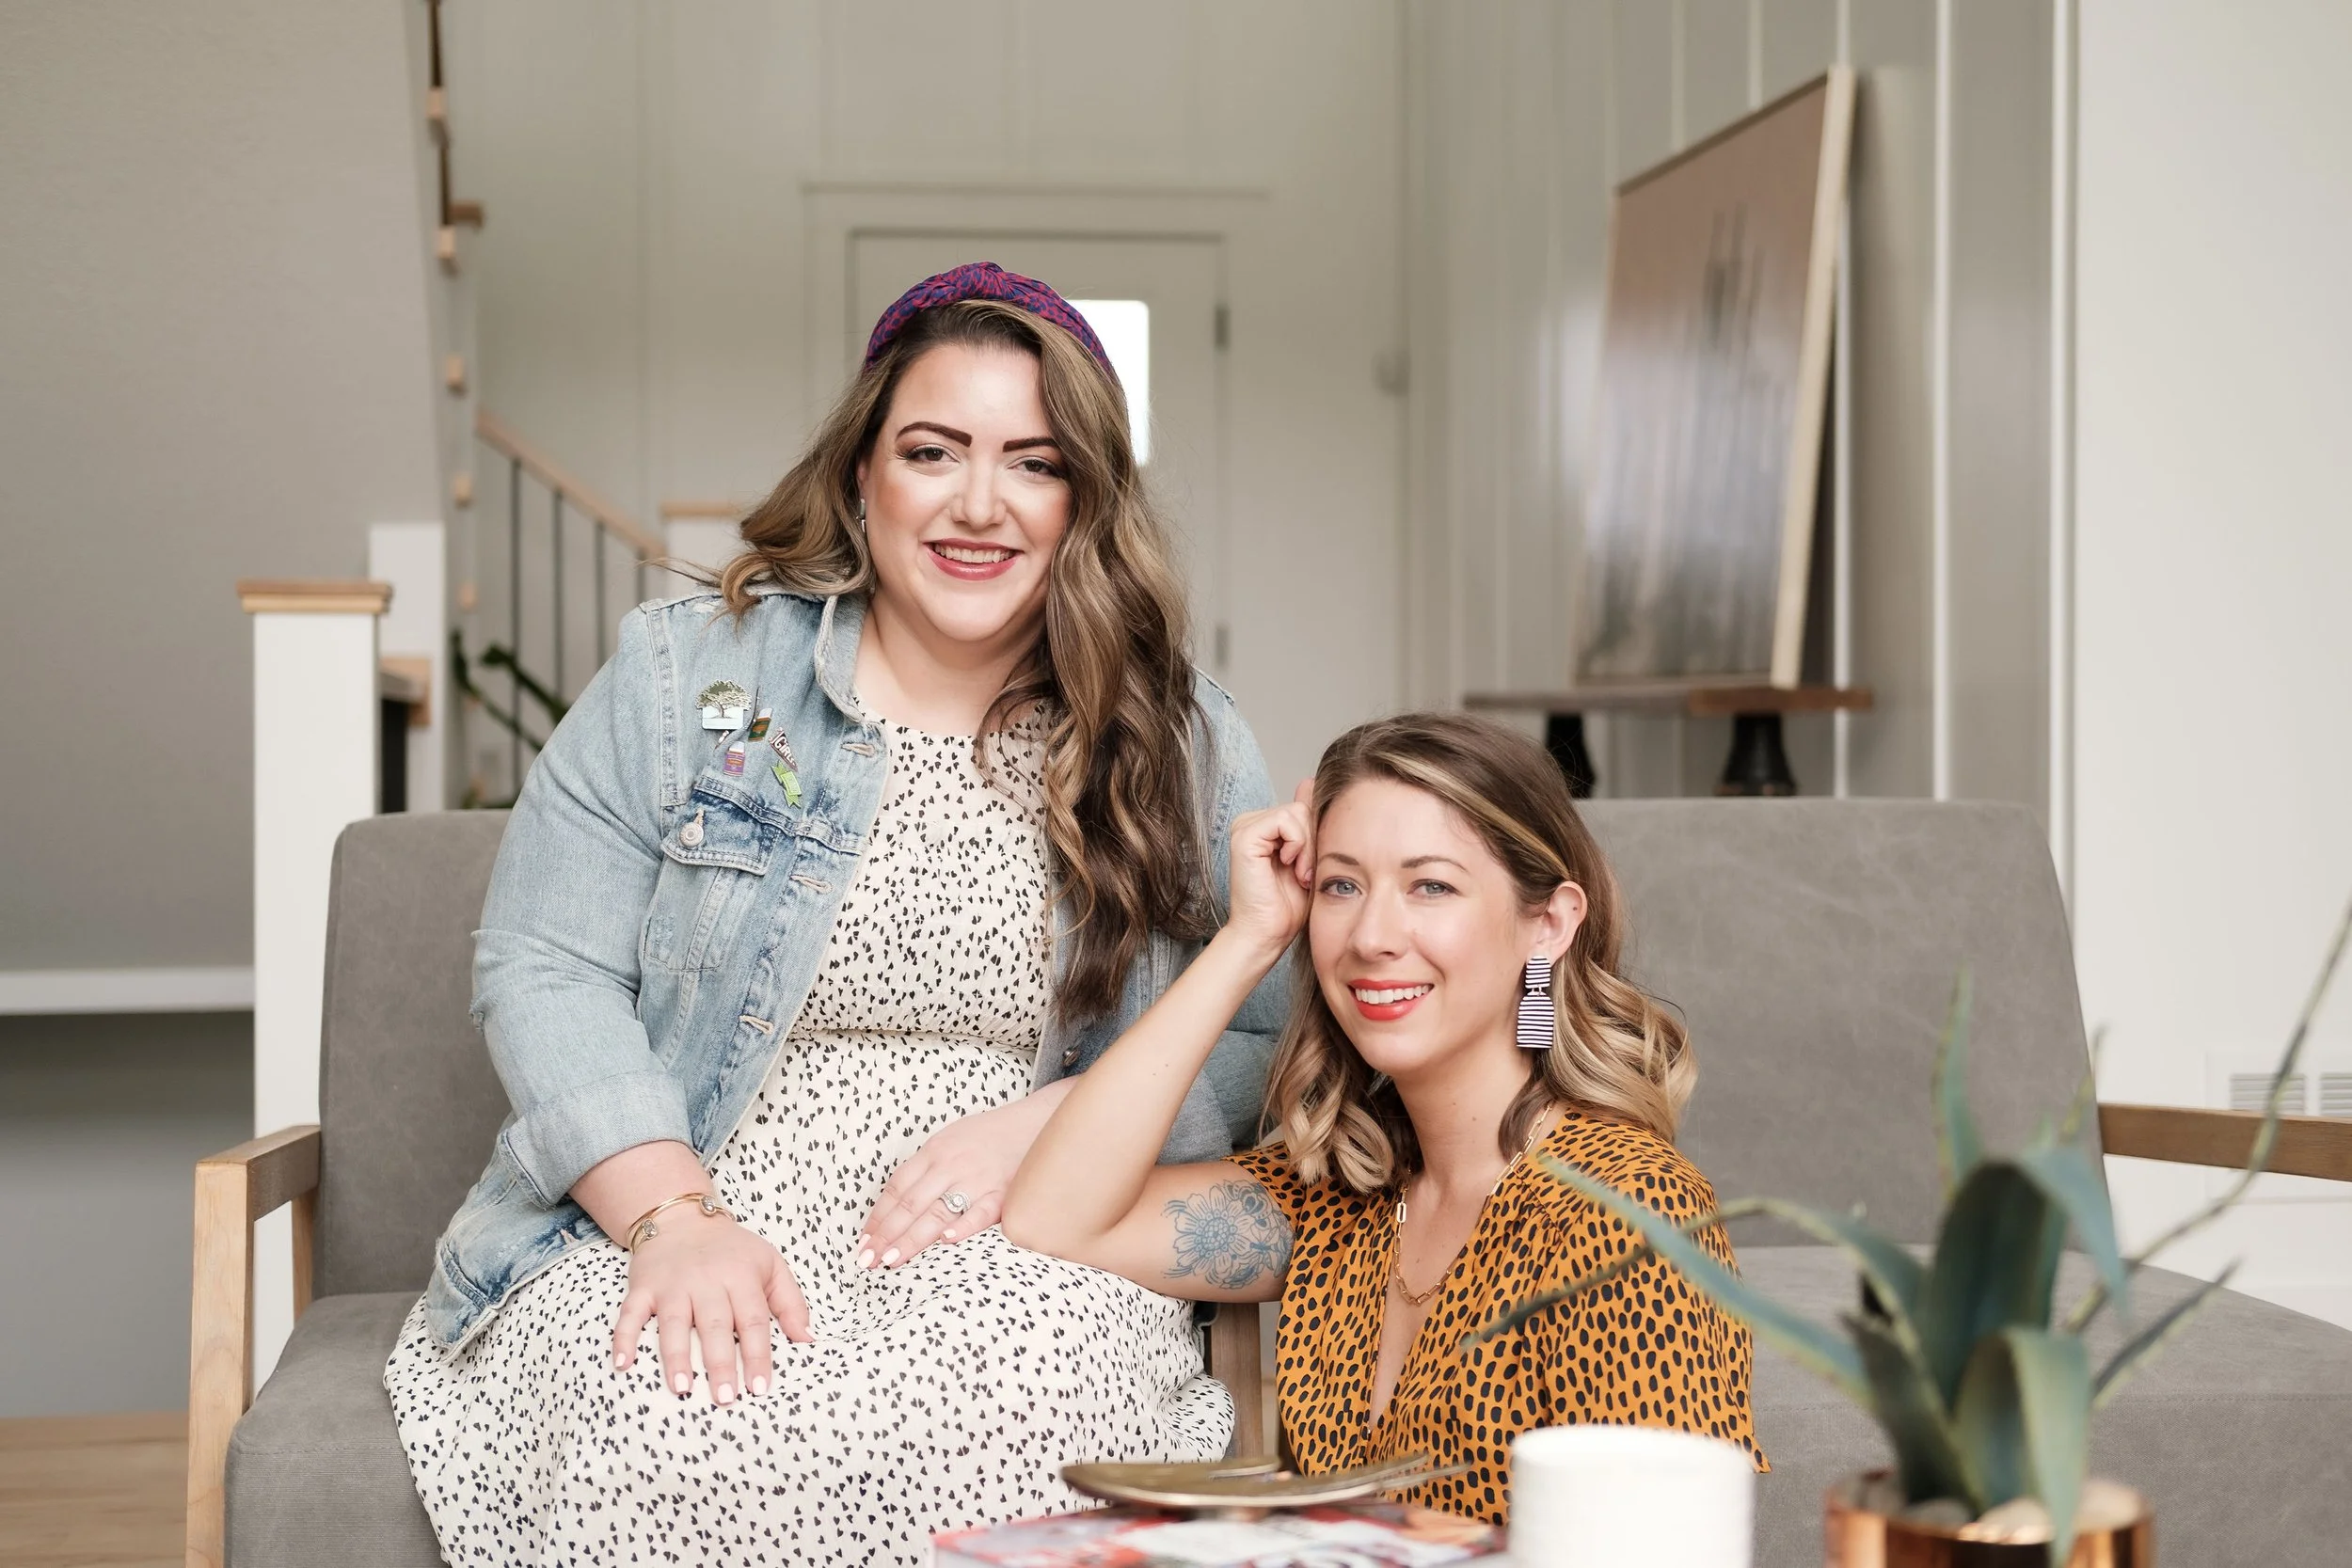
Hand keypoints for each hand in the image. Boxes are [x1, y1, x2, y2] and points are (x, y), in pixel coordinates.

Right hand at [612, 1207, 810, 1404]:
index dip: (758, 1355)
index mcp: (740, 1276)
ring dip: (676, 1356)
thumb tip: (807, 1340)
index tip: (761, 1388)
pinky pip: (630, 1314)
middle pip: (715, 1325)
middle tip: (725, 1398)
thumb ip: (791, 1302)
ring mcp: (672, 1284)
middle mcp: (706, 1280)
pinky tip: (623, 1364)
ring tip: (682, 1387)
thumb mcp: (770, 1265)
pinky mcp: (643, 1287)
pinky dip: (624, 1338)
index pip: (753, 1320)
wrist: (683, 1218)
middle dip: (721, 1362)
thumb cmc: (733, 1251)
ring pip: (674, 1323)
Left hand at [854, 1089, 1060, 1269]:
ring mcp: (977, 1180)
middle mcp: (951, 1165)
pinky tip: (945, 1241)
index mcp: (934, 1152)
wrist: (1034, 1123)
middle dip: (886, 1235)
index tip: (864, 1241)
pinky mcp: (1004, 1193)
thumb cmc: (988, 1136)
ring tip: (891, 1259)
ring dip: (911, 1238)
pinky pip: (981, 1213)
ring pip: (937, 1212)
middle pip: (911, 1204)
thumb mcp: (949, 1140)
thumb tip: (897, 1200)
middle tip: (867, 1260)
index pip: (897, 1188)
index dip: (878, 1216)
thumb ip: (926, 1167)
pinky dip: (963, 1226)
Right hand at [1223, 778, 1315, 961]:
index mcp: (1263, 826)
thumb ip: (1306, 821)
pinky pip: (1286, 820)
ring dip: (1306, 847)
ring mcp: (1245, 827)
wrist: (1268, 934)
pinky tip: (1288, 866)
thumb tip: (1310, 782)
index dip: (1314, 838)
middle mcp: (1250, 823)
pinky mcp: (1244, 836)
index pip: (1303, 809)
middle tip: (1304, 873)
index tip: (1307, 868)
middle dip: (1312, 843)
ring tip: (1297, 873)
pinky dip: (1296, 845)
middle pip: (1302, 809)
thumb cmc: (1287, 905)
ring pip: (1297, 813)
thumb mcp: (1308, 856)